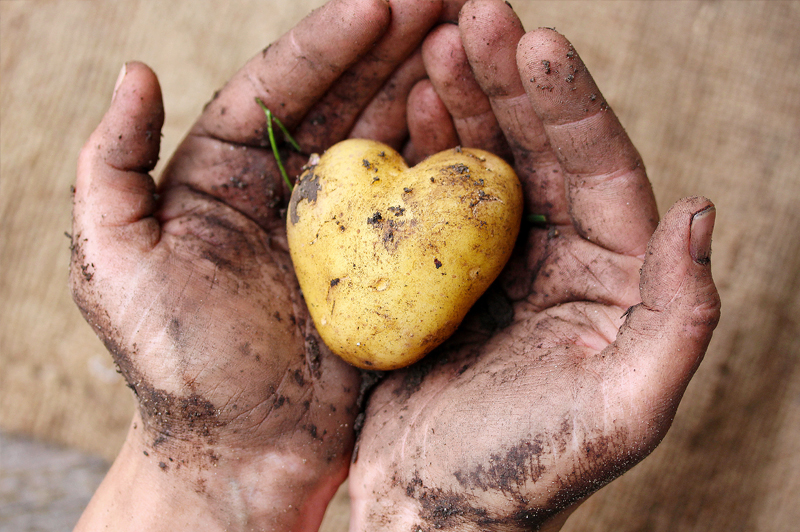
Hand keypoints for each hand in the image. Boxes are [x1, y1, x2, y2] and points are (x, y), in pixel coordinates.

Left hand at [70, 1, 458, 529]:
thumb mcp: (115, 267)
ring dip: (427, 81)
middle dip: (393, 42)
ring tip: (469, 33)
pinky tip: (470, 111)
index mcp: (222, 174)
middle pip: (344, 96)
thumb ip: (112, 169)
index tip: (378, 3)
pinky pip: (417, 196)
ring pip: (387, 133)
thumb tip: (134, 72)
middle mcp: (287, 187)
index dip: (326, 42)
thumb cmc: (177, 366)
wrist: (244, 450)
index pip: (277, 87)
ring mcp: (342, 222)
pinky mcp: (383, 261)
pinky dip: (444, 151)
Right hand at [349, 1, 720, 530]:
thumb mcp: (625, 410)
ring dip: (467, 99)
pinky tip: (412, 105)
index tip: (536, 41)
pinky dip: (428, 146)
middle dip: (511, 79)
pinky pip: (441, 194)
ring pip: (490, 159)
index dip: (572, 104)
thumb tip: (697, 209)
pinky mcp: (447, 271)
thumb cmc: (527, 471)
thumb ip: (681, 317)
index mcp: (616, 280)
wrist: (436, 508)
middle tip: (476, 14)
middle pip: (543, 149)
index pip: (602, 171)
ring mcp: (501, 260)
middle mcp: (565, 259)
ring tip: (439, 44)